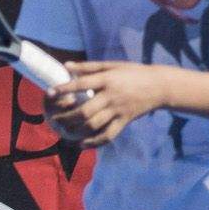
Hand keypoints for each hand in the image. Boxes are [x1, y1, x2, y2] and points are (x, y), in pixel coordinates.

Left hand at [47, 58, 170, 147]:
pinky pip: (108, 135)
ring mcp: (118, 110)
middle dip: (68, 116)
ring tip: (65, 131)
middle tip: (56, 119)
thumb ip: (89, 67)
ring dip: (77, 130)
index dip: (65, 89)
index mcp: (107, 79)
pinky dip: (94, 142)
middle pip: (86, 110)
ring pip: (94, 124)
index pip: (82, 84)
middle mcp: (112, 96)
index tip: (50, 93)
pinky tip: (82, 144)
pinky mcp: (125, 121)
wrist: (158, 86)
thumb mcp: (112, 65)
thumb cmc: (133, 73)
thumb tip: (66, 66)